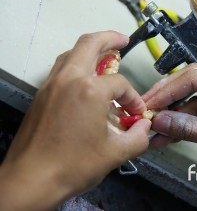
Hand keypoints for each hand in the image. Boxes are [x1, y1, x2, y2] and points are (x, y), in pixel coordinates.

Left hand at [0, 31, 150, 209]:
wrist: (31, 179)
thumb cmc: (74, 165)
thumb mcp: (116, 154)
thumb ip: (138, 138)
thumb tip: (145, 127)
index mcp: (90, 90)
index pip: (120, 83)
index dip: (133, 98)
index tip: (136, 115)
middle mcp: (69, 79)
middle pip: (89, 44)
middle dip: (109, 38)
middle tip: (123, 40)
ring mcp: (51, 85)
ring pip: (71, 53)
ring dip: (90, 50)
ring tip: (105, 55)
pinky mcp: (41, 95)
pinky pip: (61, 69)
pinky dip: (76, 65)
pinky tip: (85, 81)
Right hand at [143, 63, 196, 209]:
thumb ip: (189, 129)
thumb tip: (160, 121)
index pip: (195, 76)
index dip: (168, 89)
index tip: (148, 102)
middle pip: (193, 84)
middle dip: (169, 100)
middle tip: (146, 112)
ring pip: (196, 100)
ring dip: (177, 116)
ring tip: (155, 132)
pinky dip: (189, 122)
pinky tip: (171, 134)